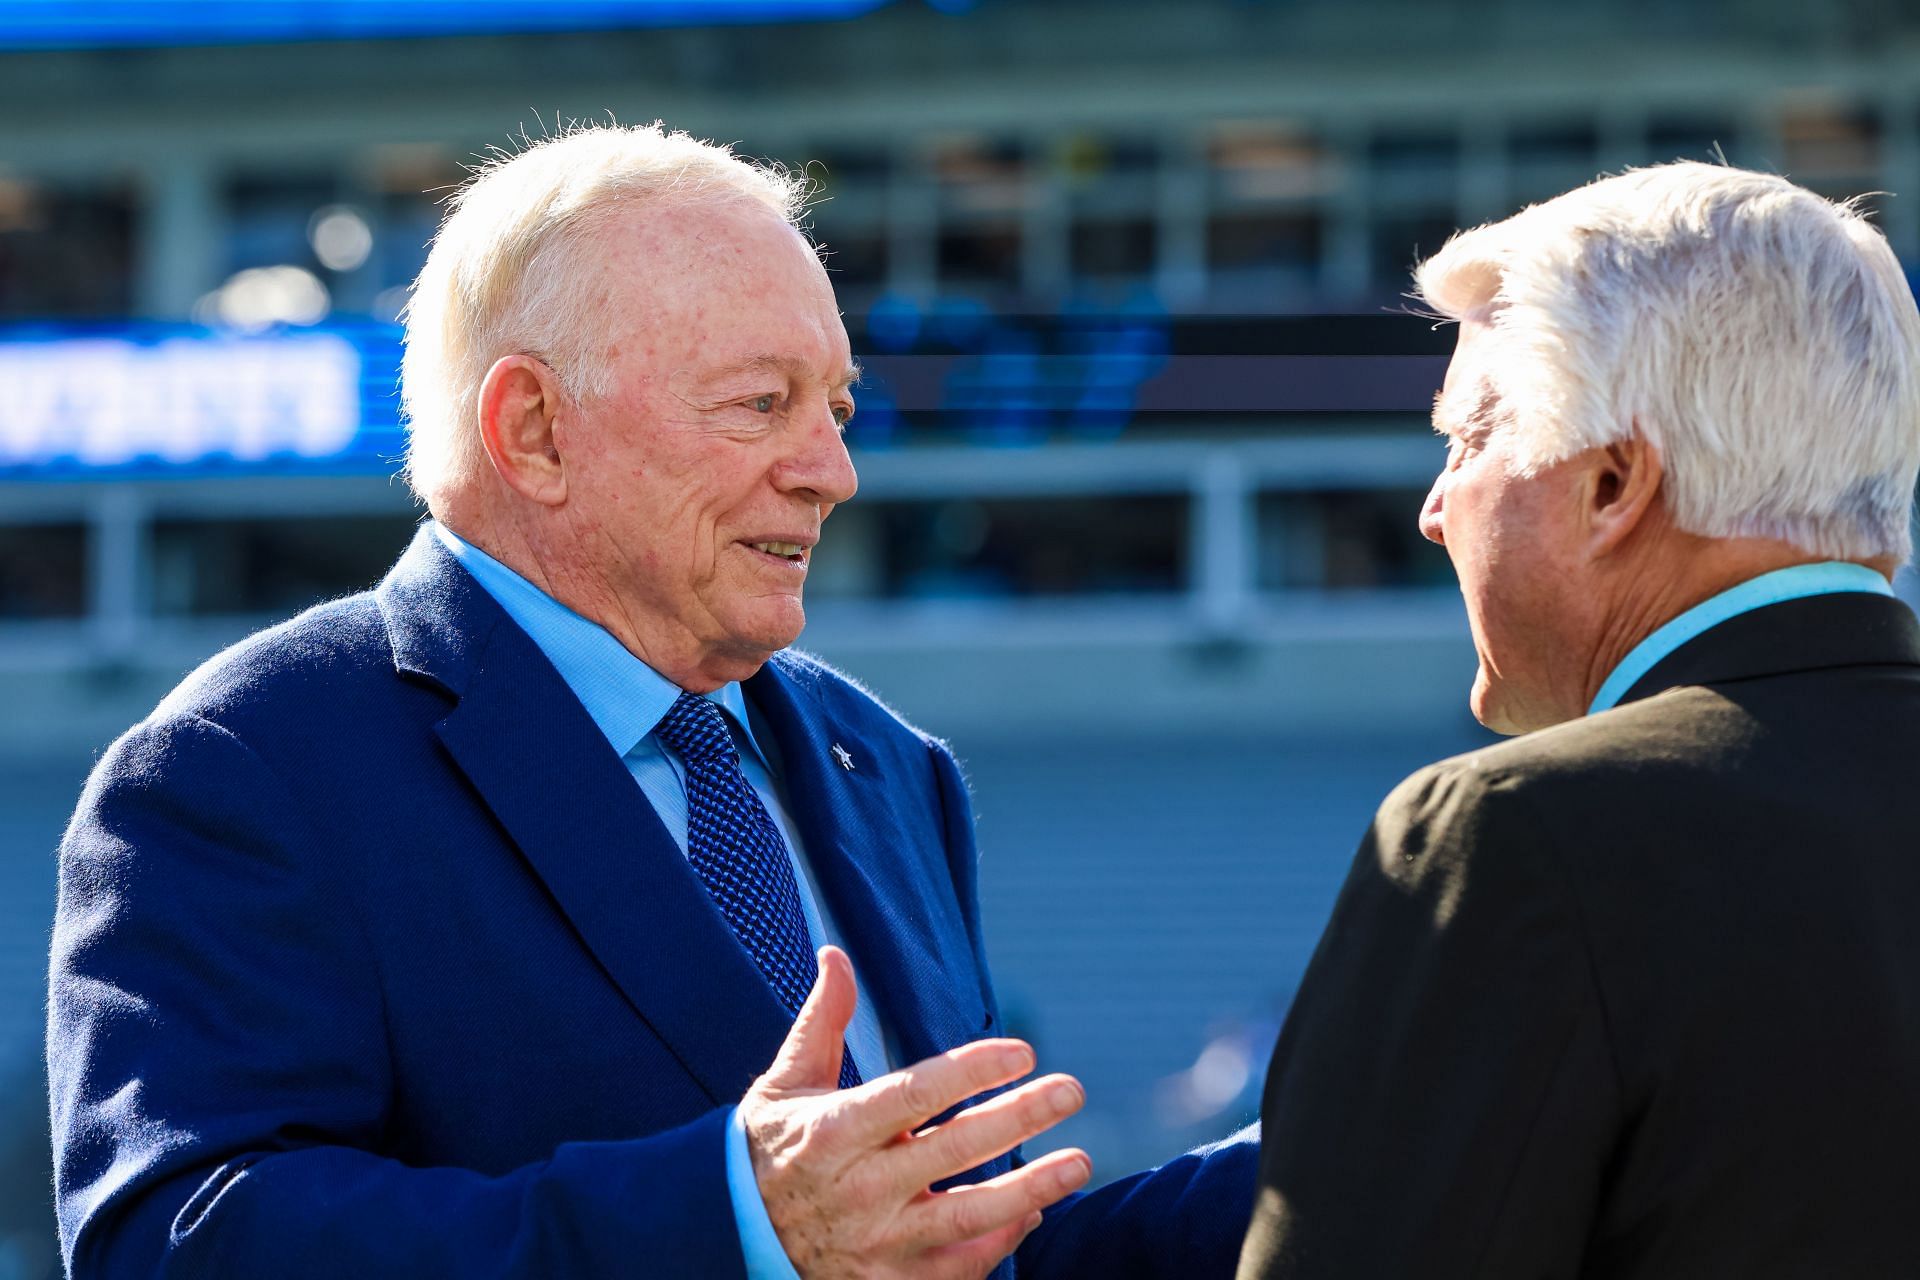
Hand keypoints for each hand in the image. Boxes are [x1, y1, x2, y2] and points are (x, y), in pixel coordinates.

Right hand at [740, 946, 1091, 1279]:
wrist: (732, 1238)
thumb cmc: (769, 1148)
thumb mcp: (785, 1083)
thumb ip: (822, 1021)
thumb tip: (837, 954)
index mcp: (834, 1131)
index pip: (915, 1094)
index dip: (972, 1071)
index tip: (1023, 1050)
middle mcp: (859, 1189)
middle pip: (954, 1151)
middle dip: (1019, 1118)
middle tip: (1071, 1090)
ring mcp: (876, 1243)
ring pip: (967, 1219)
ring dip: (1030, 1190)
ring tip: (1080, 1161)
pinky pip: (957, 1269)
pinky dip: (1000, 1243)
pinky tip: (1034, 1211)